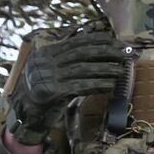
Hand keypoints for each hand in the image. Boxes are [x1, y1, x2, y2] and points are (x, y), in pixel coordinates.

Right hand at [10, 31, 126, 137]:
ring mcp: (47, 76)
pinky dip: (97, 85)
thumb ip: (70, 60)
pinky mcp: (51, 91)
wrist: (28, 112)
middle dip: (106, 52)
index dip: (98, 41)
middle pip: (81, 53)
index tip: (117, 41)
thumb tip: (101, 49)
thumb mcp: (55, 71)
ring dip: (105, 68)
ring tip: (122, 69)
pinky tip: (110, 85)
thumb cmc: (47, 91)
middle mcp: (46, 61)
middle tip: (126, 53)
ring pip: (82, 69)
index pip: (76, 42)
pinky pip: (80, 86)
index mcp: (47, 52)